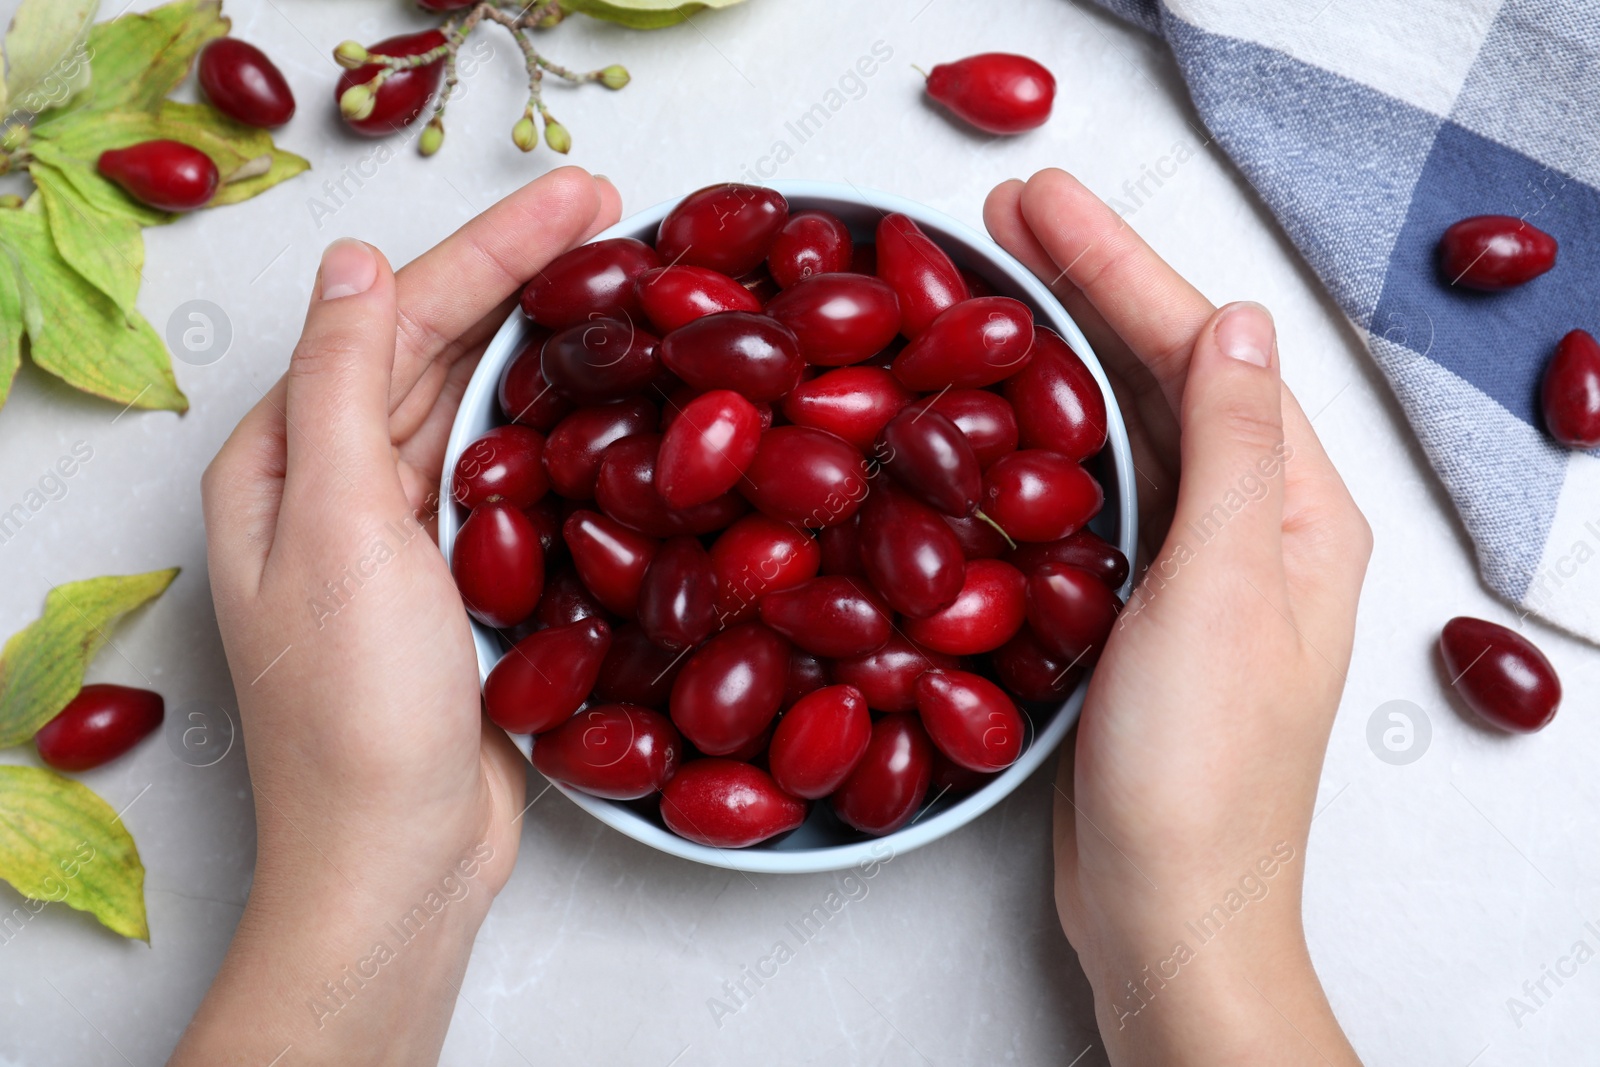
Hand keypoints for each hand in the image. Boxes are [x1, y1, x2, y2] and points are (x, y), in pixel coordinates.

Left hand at [173, 168, 619, 1064]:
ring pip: (481, 404)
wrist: (398, 862)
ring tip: (624, 280)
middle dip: (528, 276)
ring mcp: (406, 532)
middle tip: (622, 216)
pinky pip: (514, 473)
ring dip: (547, 338)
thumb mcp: (336, 533)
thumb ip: (344, 389)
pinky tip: (608, 391)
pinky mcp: (466, 577)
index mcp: (288, 461)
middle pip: (441, 348)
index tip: (582, 197)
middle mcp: (340, 484)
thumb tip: (354, 261)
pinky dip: (558, 424)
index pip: (394, 319)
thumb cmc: (355, 715)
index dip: (491, 248)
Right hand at [986, 170, 1368, 1064]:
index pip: (1205, 354)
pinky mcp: (1126, 610)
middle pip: (1162, 377)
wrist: (1167, 912)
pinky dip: (1038, 440)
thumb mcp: (1228, 595)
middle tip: (1005, 219)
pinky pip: (1086, 497)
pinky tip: (991, 412)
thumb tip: (1236, 321)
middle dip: (1086, 289)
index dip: (1121, 266)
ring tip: (989, 287)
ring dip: (1056, 354)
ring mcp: (1186, 570)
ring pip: (1119, 431)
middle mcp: (1250, 529)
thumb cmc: (1204, 775)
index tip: (1043, 201)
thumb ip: (1236, 453)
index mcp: (1298, 512)